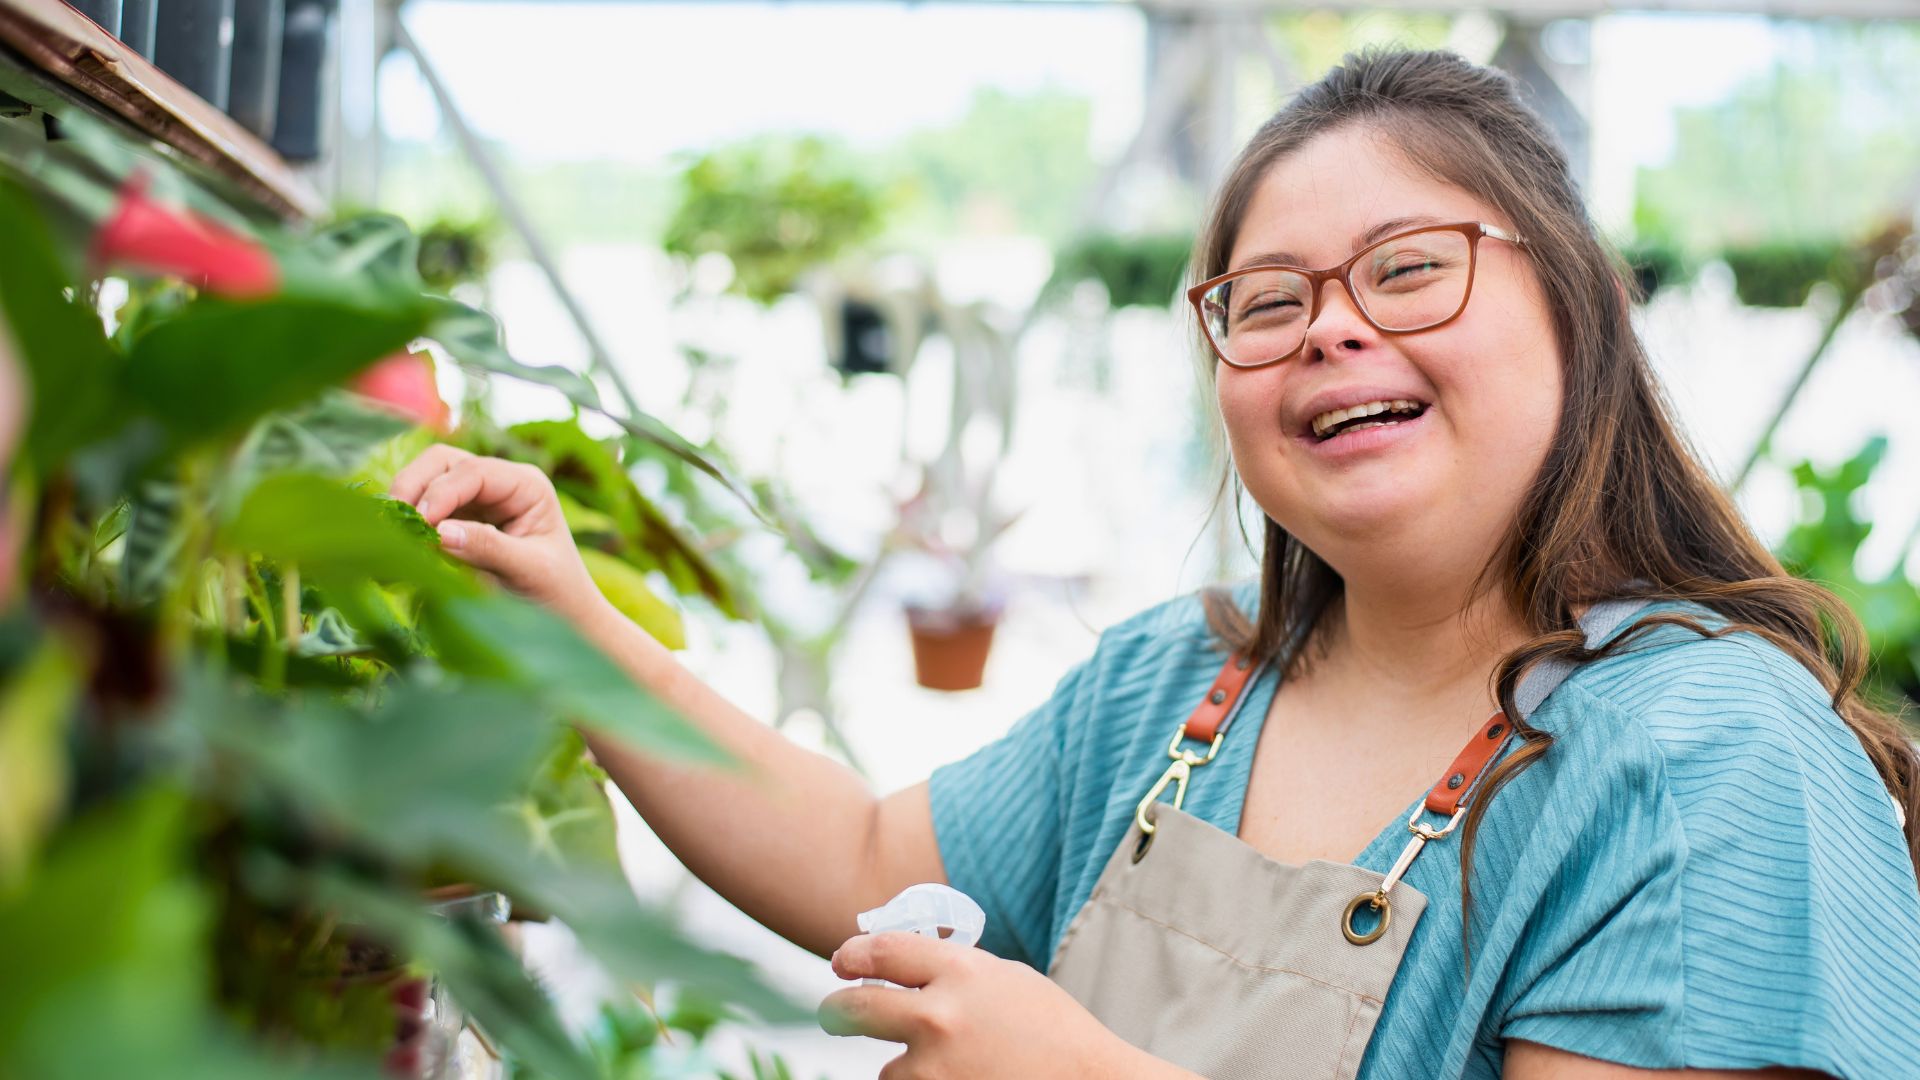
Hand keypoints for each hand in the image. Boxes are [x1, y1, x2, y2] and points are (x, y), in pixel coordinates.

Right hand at [389, 445, 602, 625]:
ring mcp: (478, 499)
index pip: (474, 472)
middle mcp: (500, 482)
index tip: (421, 524)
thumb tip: (439, 532)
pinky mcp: (459, 520)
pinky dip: (406, 521)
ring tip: (391, 534)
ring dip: (405, 502)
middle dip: (414, 486)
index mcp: (527, 485)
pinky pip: (424, 509)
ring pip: (426, 480)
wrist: (565, 617)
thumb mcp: (529, 570)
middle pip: (442, 463)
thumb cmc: (557, 592)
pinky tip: (396, 544)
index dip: (441, 492)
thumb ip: (487, 548)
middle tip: (394, 523)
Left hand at [820, 932, 1165, 1079]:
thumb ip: (954, 972)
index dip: (854, 954)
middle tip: (835, 1012)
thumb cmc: (1056, 1033)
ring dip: (908, 1071)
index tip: (843, 961)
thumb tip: (900, 971)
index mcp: (960, 972)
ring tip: (954, 1069)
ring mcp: (935, 1070)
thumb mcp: (1007, 981)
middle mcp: (940, 1017)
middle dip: (838, 1011)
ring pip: (889, 1070)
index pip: (882, 951)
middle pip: (856, 1010)